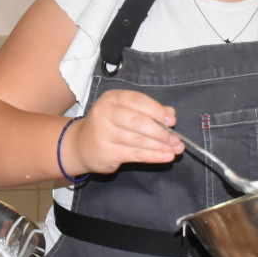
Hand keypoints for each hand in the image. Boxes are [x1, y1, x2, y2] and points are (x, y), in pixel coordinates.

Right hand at [65, 90, 185, 174]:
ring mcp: (104, 134)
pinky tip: (166, 157)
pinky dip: (153, 156)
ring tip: (176, 150)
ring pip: (138, 141)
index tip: (172, 120)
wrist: (80, 145)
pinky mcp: (106, 152)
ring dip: (160, 146)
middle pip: (138, 122)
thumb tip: (171, 113)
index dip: (157, 110)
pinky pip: (135, 154)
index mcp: (112, 98)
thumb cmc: (108, 125)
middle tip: (177, 140)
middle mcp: (105, 114)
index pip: (137, 101)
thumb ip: (147, 110)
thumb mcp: (125, 111)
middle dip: (161, 132)